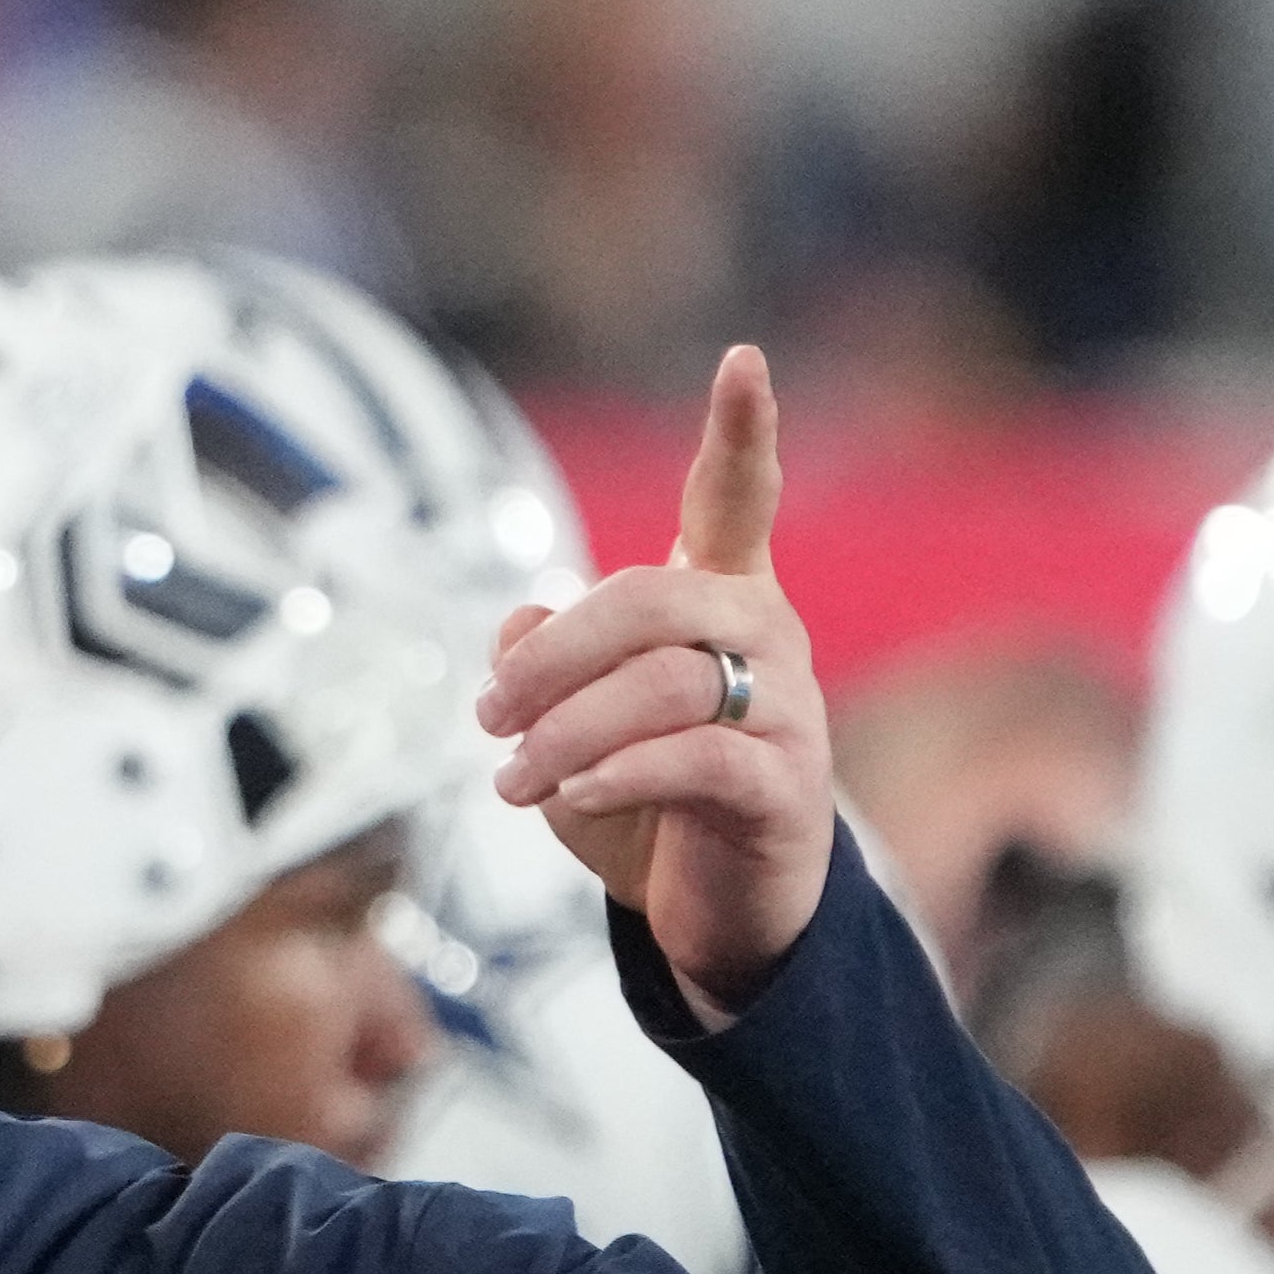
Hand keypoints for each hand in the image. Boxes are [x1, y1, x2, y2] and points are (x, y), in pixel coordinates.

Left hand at [473, 346, 833, 1012]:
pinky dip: (617, 774)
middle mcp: (766, 636)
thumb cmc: (647, 804)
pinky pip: (696, 758)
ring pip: (666, 684)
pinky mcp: (783, 788)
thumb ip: (547, 665)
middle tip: (485, 716)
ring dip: (565, 733)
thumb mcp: (573, 730)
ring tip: (510, 783)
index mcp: (720, 600)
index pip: (736, 500)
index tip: (743, 360)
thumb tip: (518, 620)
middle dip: (552, 655)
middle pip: (652, 600)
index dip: (742, 432)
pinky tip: (569, 798)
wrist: (717, 914)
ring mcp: (788, 709)